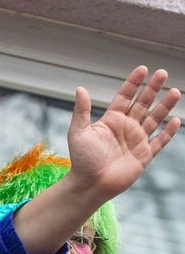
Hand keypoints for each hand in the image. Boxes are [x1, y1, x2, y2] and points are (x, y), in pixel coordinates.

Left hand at [66, 67, 180, 199]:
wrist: (90, 184)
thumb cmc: (81, 159)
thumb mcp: (78, 132)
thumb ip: (82, 111)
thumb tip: (80, 88)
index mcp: (111, 120)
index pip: (125, 97)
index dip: (133, 83)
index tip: (143, 69)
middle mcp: (126, 127)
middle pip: (143, 104)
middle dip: (153, 89)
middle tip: (163, 73)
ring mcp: (137, 140)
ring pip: (155, 119)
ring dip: (165, 106)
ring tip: (176, 91)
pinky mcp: (145, 155)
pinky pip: (160, 141)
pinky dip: (168, 132)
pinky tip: (176, 120)